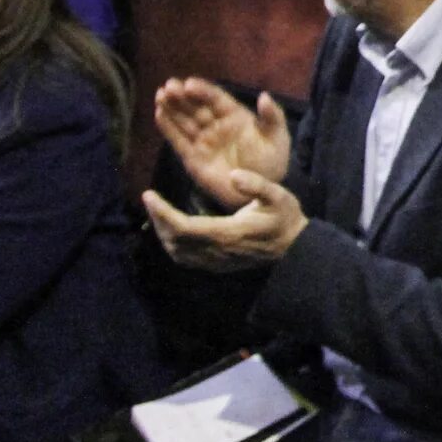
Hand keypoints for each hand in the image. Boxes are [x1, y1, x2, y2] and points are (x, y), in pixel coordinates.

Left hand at [141, 170, 306, 269]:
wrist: (293, 248)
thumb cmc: (285, 218)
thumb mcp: (278, 195)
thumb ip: (257, 184)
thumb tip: (232, 175)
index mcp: (228, 233)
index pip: (184, 227)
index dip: (162, 213)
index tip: (148, 195)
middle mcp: (217, 251)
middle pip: (174, 240)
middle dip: (158, 220)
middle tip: (150, 199)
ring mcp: (215, 261)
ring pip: (176, 252)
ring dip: (162, 233)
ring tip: (158, 212)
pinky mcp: (215, 265)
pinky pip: (185, 258)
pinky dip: (172, 244)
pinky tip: (171, 230)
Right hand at [152, 77, 292, 210]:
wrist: (260, 190)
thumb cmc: (271, 160)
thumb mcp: (277, 137)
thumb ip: (272, 117)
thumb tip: (265, 95)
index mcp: (235, 115)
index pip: (215, 99)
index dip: (202, 90)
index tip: (189, 84)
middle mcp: (216, 124)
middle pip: (196, 107)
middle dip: (182, 96)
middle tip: (168, 86)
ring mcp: (203, 140)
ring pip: (184, 121)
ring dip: (172, 108)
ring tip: (159, 95)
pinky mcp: (193, 158)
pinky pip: (178, 140)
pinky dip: (168, 128)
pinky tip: (159, 113)